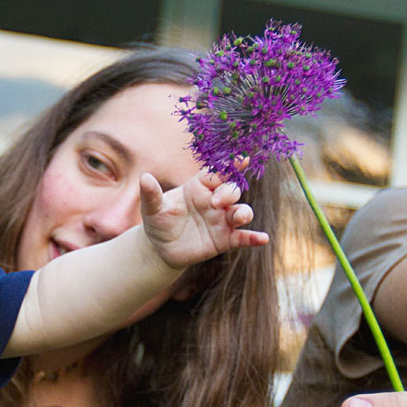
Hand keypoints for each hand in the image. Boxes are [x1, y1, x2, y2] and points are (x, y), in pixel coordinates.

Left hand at [139, 170, 267, 268]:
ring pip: (241, 212)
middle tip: (216, 202)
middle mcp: (215, 201)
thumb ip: (151, 194)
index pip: (217, 173)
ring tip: (238, 217)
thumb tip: (144, 178)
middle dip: (229, 193)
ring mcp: (222, 220)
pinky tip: (262, 239)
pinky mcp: (225, 239)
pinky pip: (243, 237)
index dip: (230, 165)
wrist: (160, 248)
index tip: (242, 158)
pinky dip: (253, 238)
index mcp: (199, 187)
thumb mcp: (152, 208)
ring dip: (243, 213)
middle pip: (232, 190)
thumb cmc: (158, 221)